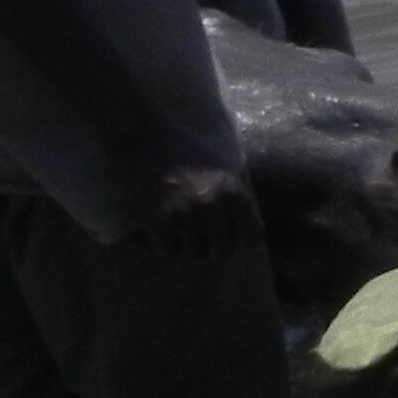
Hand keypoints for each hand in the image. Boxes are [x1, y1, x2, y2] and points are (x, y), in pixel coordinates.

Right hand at [132, 162, 261, 259]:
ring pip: (195, 254)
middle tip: (199, 233)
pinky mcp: (159, 222)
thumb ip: (236, 204)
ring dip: (186, 245)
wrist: (145, 142)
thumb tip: (248, 241)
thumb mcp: (222, 176)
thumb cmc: (186, 160)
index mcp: (235, 194)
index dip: (239, 237)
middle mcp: (214, 206)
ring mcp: (186, 215)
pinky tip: (161, 228)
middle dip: (212, 246)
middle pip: (224, 252)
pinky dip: (165, 245)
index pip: (253, 237)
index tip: (227, 231)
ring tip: (178, 227)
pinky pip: (170, 251)